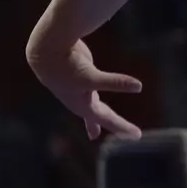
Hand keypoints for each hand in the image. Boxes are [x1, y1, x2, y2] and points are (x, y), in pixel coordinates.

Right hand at [26, 29, 142, 140]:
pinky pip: (92, 92)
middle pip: (102, 116)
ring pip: (93, 107)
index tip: (136, 135)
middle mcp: (81, 101)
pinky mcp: (82, 77)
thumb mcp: (91, 77)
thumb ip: (114, 82)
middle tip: (133, 135)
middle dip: (116, 125)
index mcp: (83, 106)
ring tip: (96, 133)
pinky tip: (93, 97)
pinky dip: (95, 99)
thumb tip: (139, 87)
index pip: (107, 119)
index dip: (122, 127)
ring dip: (100, 118)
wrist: (47, 51)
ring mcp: (80, 90)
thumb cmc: (67, 67)